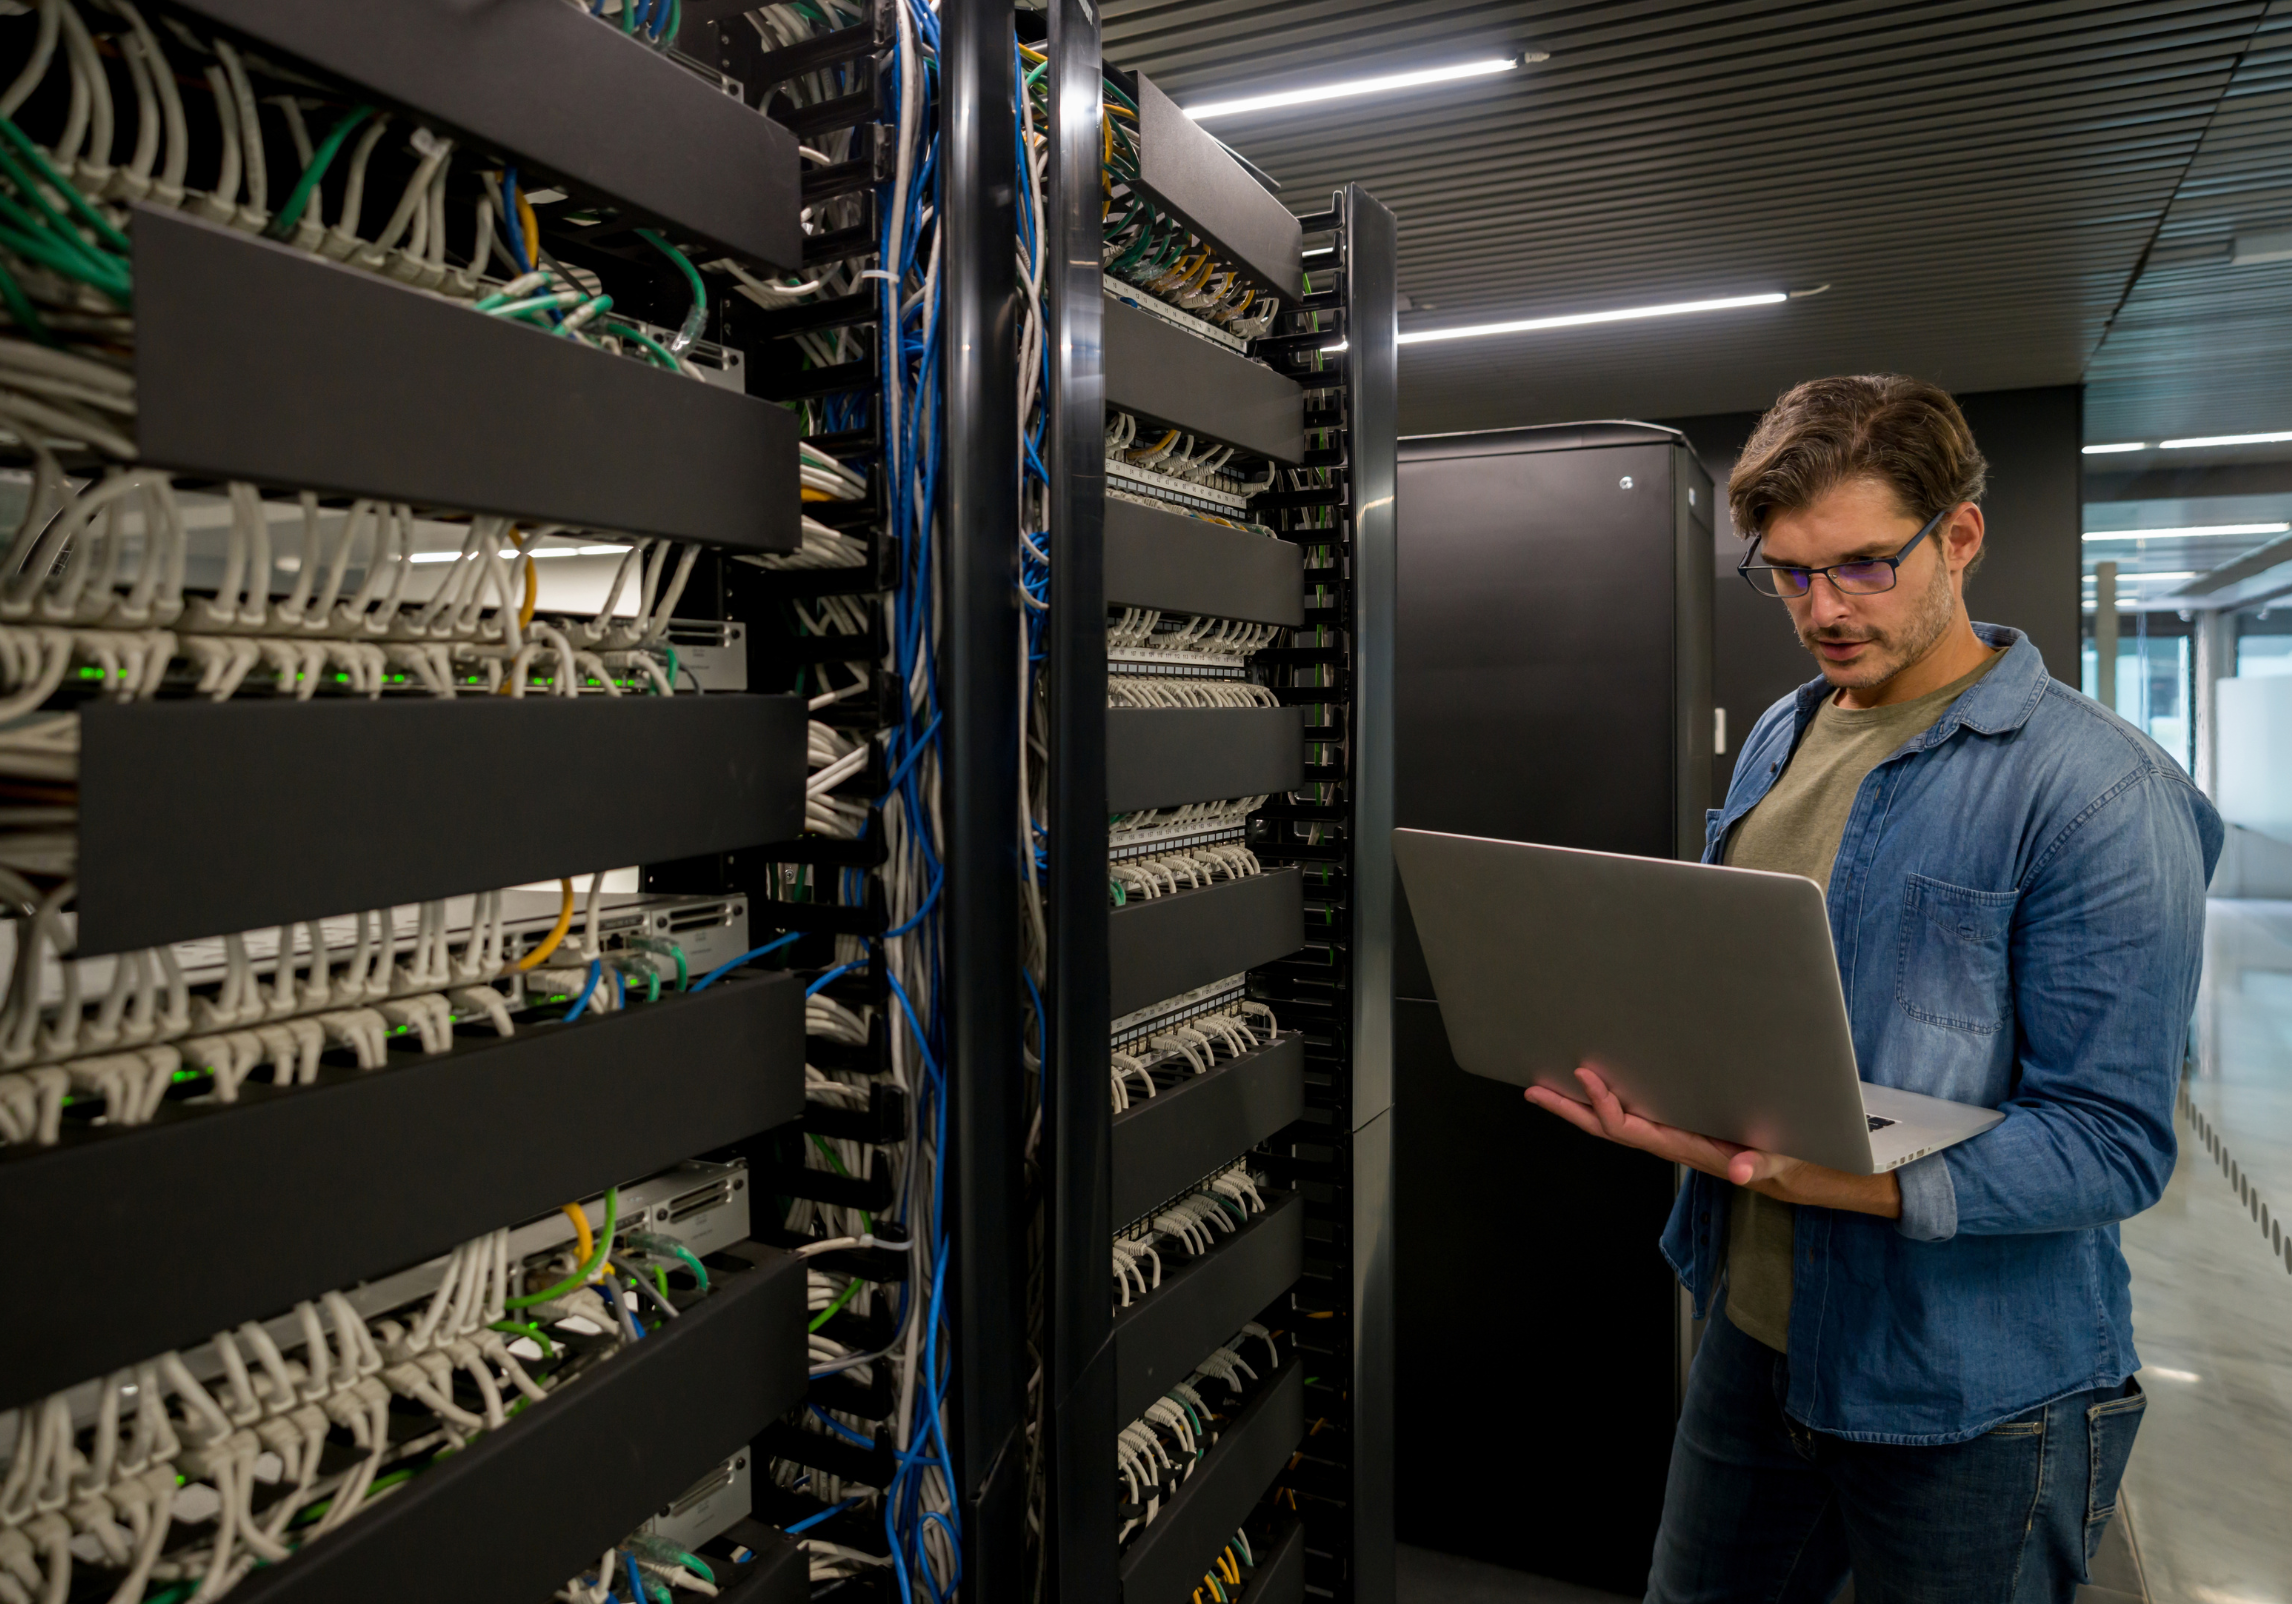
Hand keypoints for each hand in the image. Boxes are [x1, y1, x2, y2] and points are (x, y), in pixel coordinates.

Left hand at [1524, 1067, 1901, 1217]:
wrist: (1834, 1177)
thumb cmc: (1809, 1167)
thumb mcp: (1789, 1168)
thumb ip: (1762, 1168)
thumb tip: (1738, 1172)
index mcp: (1697, 1150)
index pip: (1638, 1132)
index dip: (1607, 1107)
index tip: (1584, 1077)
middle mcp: (1685, 1145)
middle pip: (1618, 1129)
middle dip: (1575, 1110)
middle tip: (1535, 1088)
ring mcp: (1690, 1139)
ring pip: (1630, 1124)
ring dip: (1591, 1106)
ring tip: (1556, 1084)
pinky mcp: (1701, 1130)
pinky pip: (1653, 1116)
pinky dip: (1624, 1103)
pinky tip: (1609, 1087)